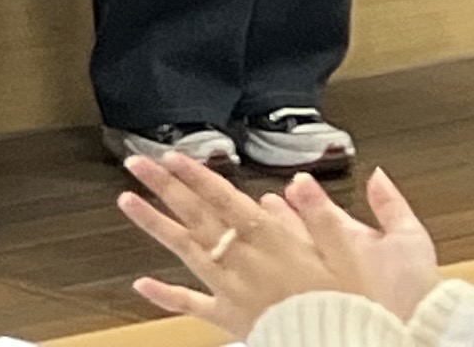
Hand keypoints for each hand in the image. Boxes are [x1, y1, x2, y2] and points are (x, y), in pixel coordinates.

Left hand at [123, 151, 437, 329]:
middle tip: (136, 161)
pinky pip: (193, 305)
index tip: (172, 155)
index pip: (225, 200)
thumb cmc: (349, 305)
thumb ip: (322, 216)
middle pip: (198, 216)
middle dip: (165, 186)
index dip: (197, 176)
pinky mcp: (231, 317)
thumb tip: (301, 180)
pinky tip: (140, 285)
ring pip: (187, 250)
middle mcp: (244, 260)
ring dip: (155, 224)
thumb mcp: (349, 256)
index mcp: (272, 241)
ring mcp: (233, 289)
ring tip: (125, 199)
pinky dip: (165, 296)